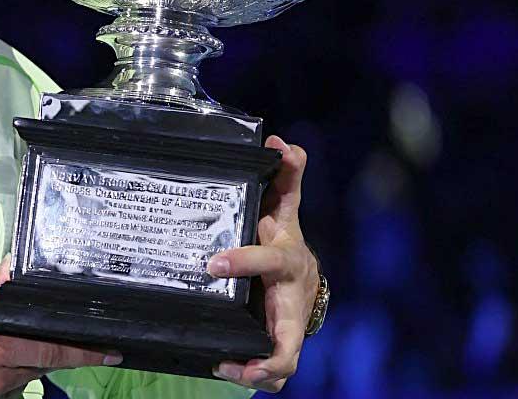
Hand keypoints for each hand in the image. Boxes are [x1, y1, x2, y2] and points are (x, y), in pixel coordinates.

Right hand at [0, 256, 120, 398]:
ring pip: (31, 373)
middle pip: (46, 362)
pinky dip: (17, 369)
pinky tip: (4, 357)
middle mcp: (1, 376)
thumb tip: (8, 267)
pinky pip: (15, 384)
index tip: (110, 351)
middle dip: (65, 353)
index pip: (49, 348)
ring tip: (24, 341)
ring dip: (35, 358)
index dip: (83, 351)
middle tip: (91, 344)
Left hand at [206, 135, 318, 392]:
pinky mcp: (280, 343)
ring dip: (260, 372)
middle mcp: (291, 299)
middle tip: (236, 361)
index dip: (245, 261)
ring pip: (285, 360)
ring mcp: (288, 325)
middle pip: (291, 334)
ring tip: (226, 369)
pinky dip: (257, 375)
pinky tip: (223, 368)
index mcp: (287, 261)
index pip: (270, 260)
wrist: (304, 278)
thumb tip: (281, 142)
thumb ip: (284, 177)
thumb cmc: (283, 238)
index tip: (213, 264)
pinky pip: (275, 369)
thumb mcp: (283, 208)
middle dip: (271, 351)